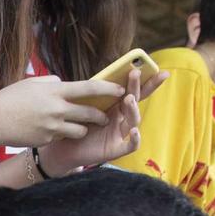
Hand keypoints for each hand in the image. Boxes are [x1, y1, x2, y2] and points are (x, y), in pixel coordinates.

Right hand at [0, 75, 117, 148]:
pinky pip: (61, 138)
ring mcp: (52, 127)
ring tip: (78, 127)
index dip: (108, 90)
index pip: (90, 89)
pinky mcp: (46, 140)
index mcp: (55, 91)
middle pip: (89, 113)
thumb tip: (64, 85)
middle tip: (104, 117)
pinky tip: (51, 132)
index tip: (120, 90)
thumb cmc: (10, 98)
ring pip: (79, 130)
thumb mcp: (32, 83)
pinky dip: (61, 135)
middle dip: (100, 116)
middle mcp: (57, 109)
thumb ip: (52, 83)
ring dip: (81, 129)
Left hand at [37, 70, 163, 171]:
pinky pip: (131, 145)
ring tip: (129, 99)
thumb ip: (92, 93)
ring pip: (134, 120)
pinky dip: (135, 139)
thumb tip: (95, 76)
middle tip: (135, 73)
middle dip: (139, 87)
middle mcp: (121, 118)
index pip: (132, 90)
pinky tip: (134, 130)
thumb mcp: (83, 106)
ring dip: (133, 109)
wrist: (63, 148)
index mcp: (115, 105)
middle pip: (135, 101)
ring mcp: (120, 133)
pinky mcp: (117, 149)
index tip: (151, 66)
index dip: (143, 79)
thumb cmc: (74, 125)